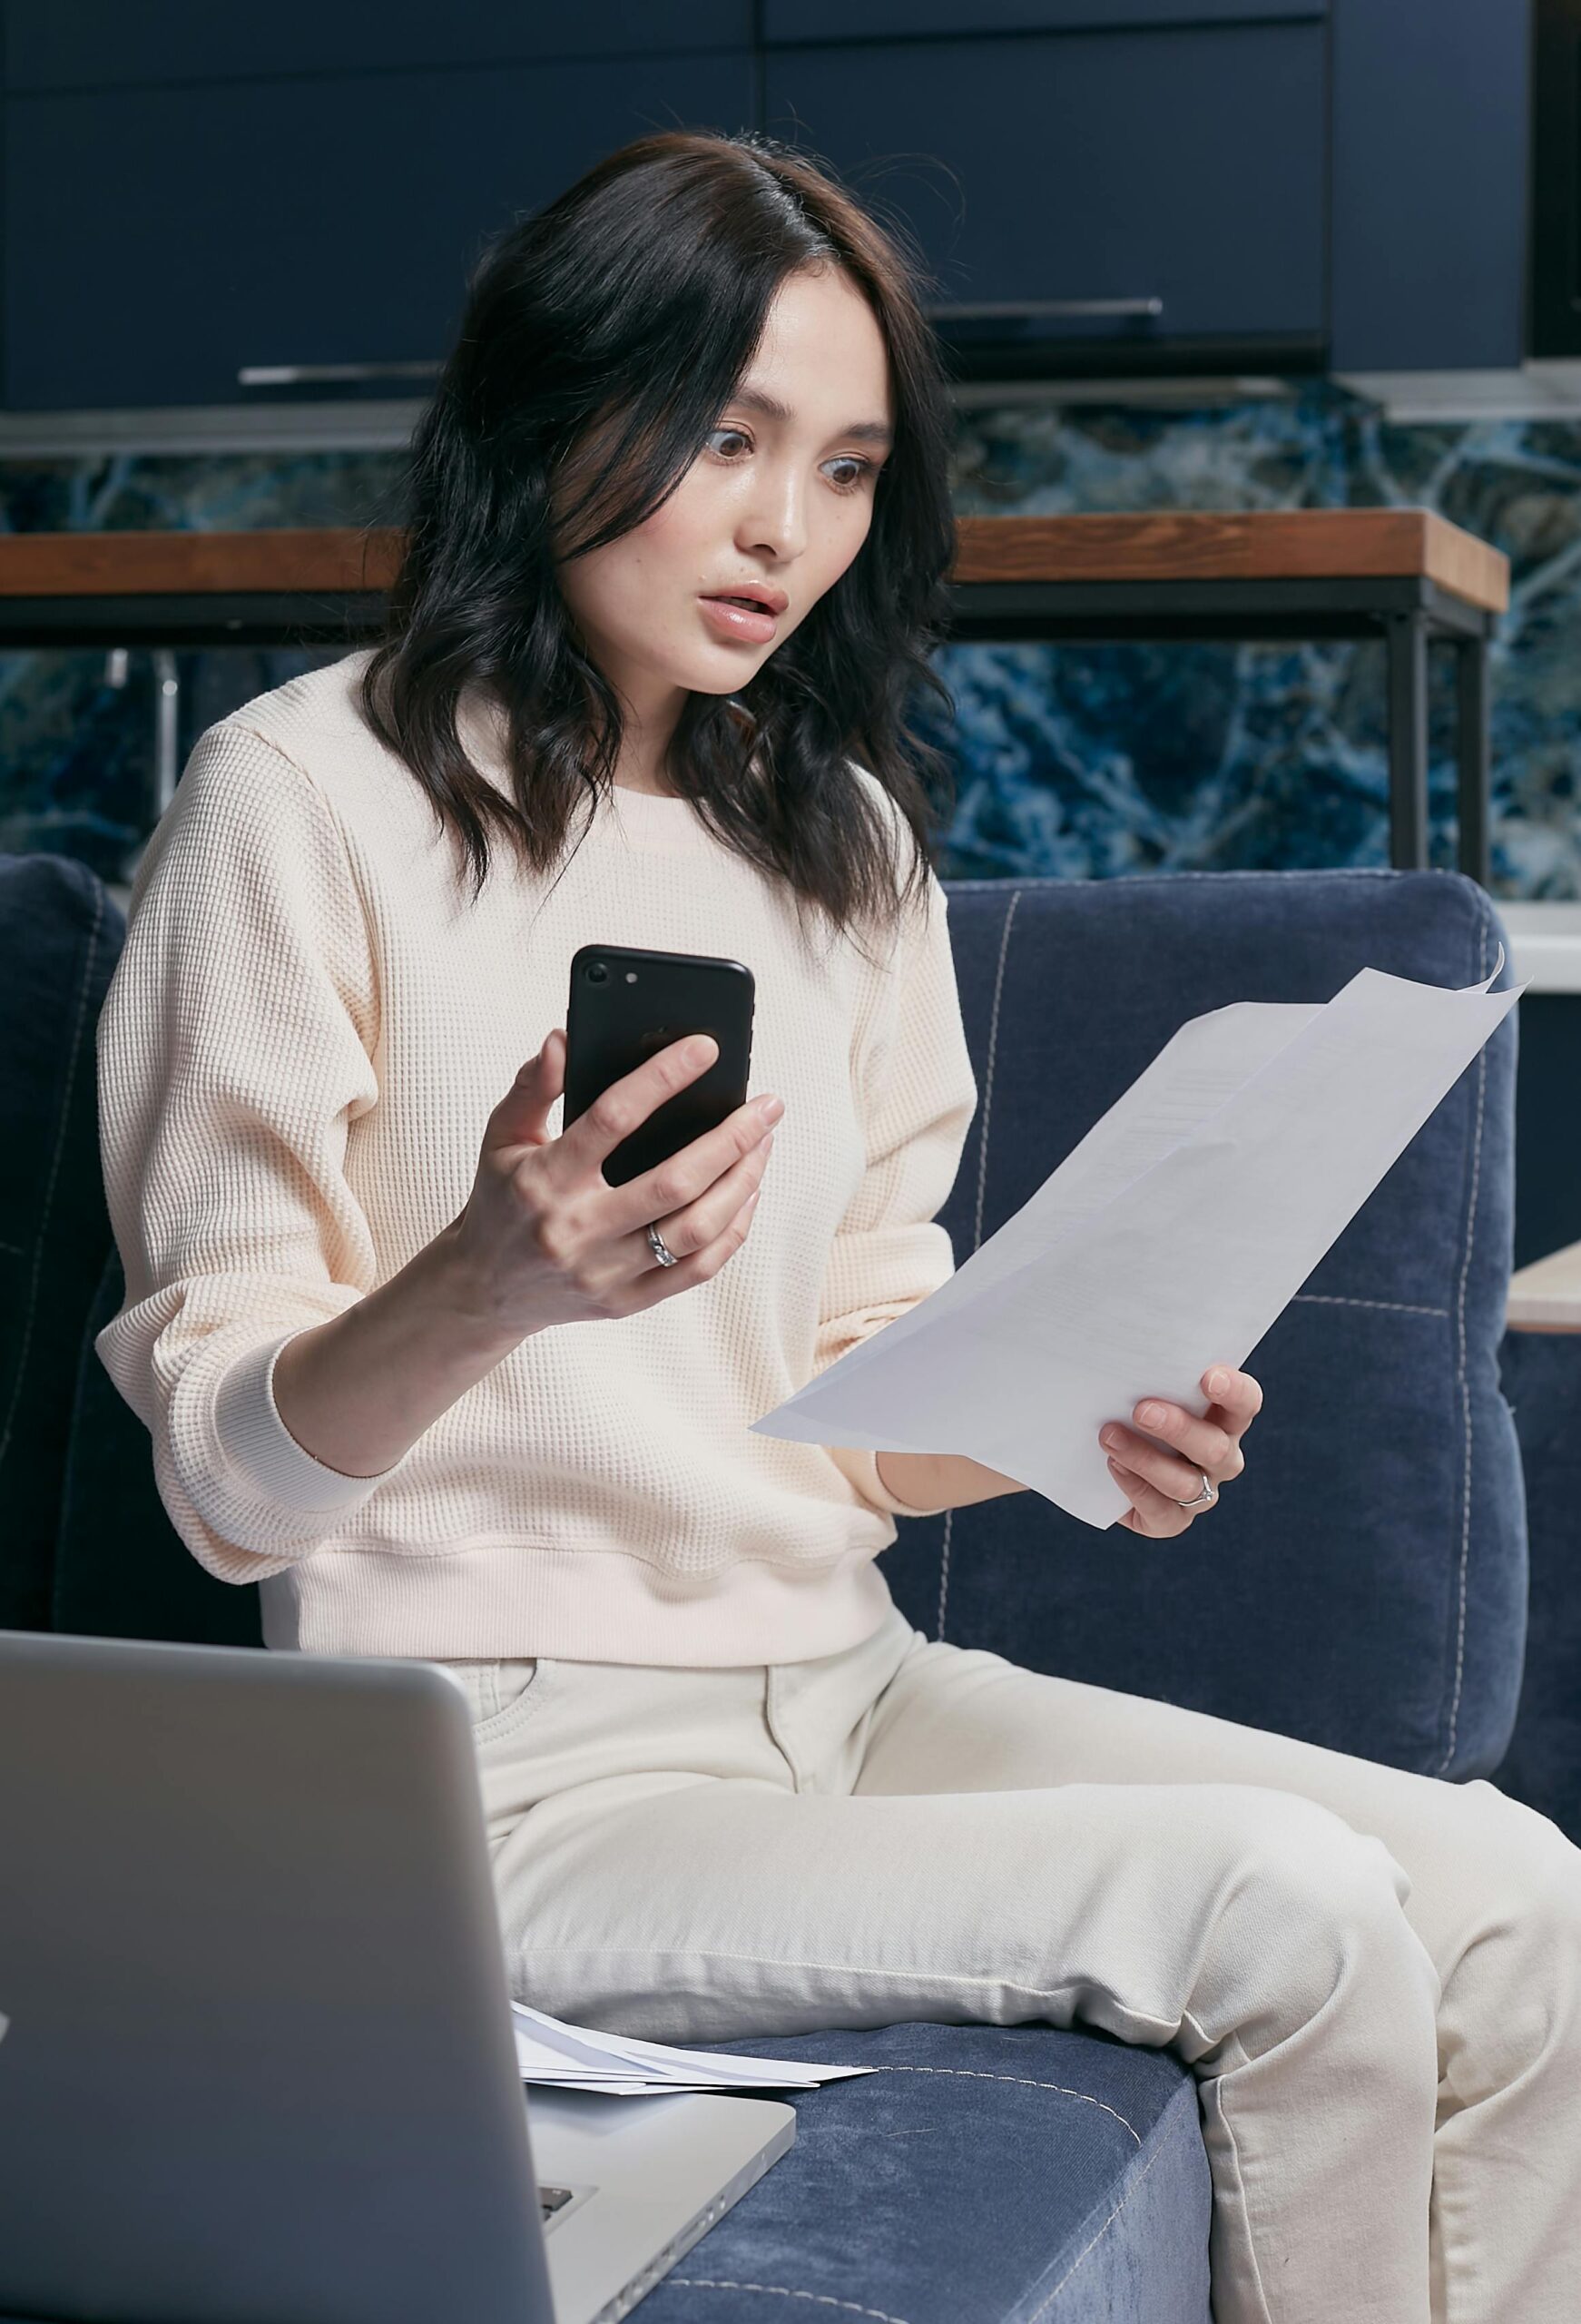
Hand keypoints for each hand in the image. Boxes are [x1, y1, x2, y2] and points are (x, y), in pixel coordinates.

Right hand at [448, 1028, 783, 1336]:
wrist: (482, 1290)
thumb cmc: (501, 1200)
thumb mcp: (501, 1137)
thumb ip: (532, 1086)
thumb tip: (564, 1038)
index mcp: (545, 1181)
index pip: (612, 1119)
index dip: (662, 1078)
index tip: (706, 1048)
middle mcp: (576, 1231)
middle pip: (674, 1182)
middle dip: (732, 1139)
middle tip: (767, 1106)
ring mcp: (604, 1273)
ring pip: (695, 1229)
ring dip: (742, 1182)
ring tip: (764, 1144)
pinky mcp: (625, 1303)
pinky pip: (697, 1269)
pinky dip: (732, 1229)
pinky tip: (747, 1193)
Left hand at [1098, 1366, 1261, 1538]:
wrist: (1094, 1455)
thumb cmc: (1123, 1405)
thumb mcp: (1136, 1383)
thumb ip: (1145, 1370)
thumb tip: (1122, 1351)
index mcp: (1223, 1416)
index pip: (1246, 1401)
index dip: (1234, 1391)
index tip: (1208, 1377)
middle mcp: (1220, 1456)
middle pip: (1216, 1447)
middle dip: (1179, 1429)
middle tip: (1141, 1410)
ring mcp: (1200, 1491)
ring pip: (1187, 1485)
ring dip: (1146, 1460)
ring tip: (1110, 1436)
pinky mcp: (1171, 1520)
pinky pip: (1164, 1514)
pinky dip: (1136, 1489)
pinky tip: (1113, 1465)